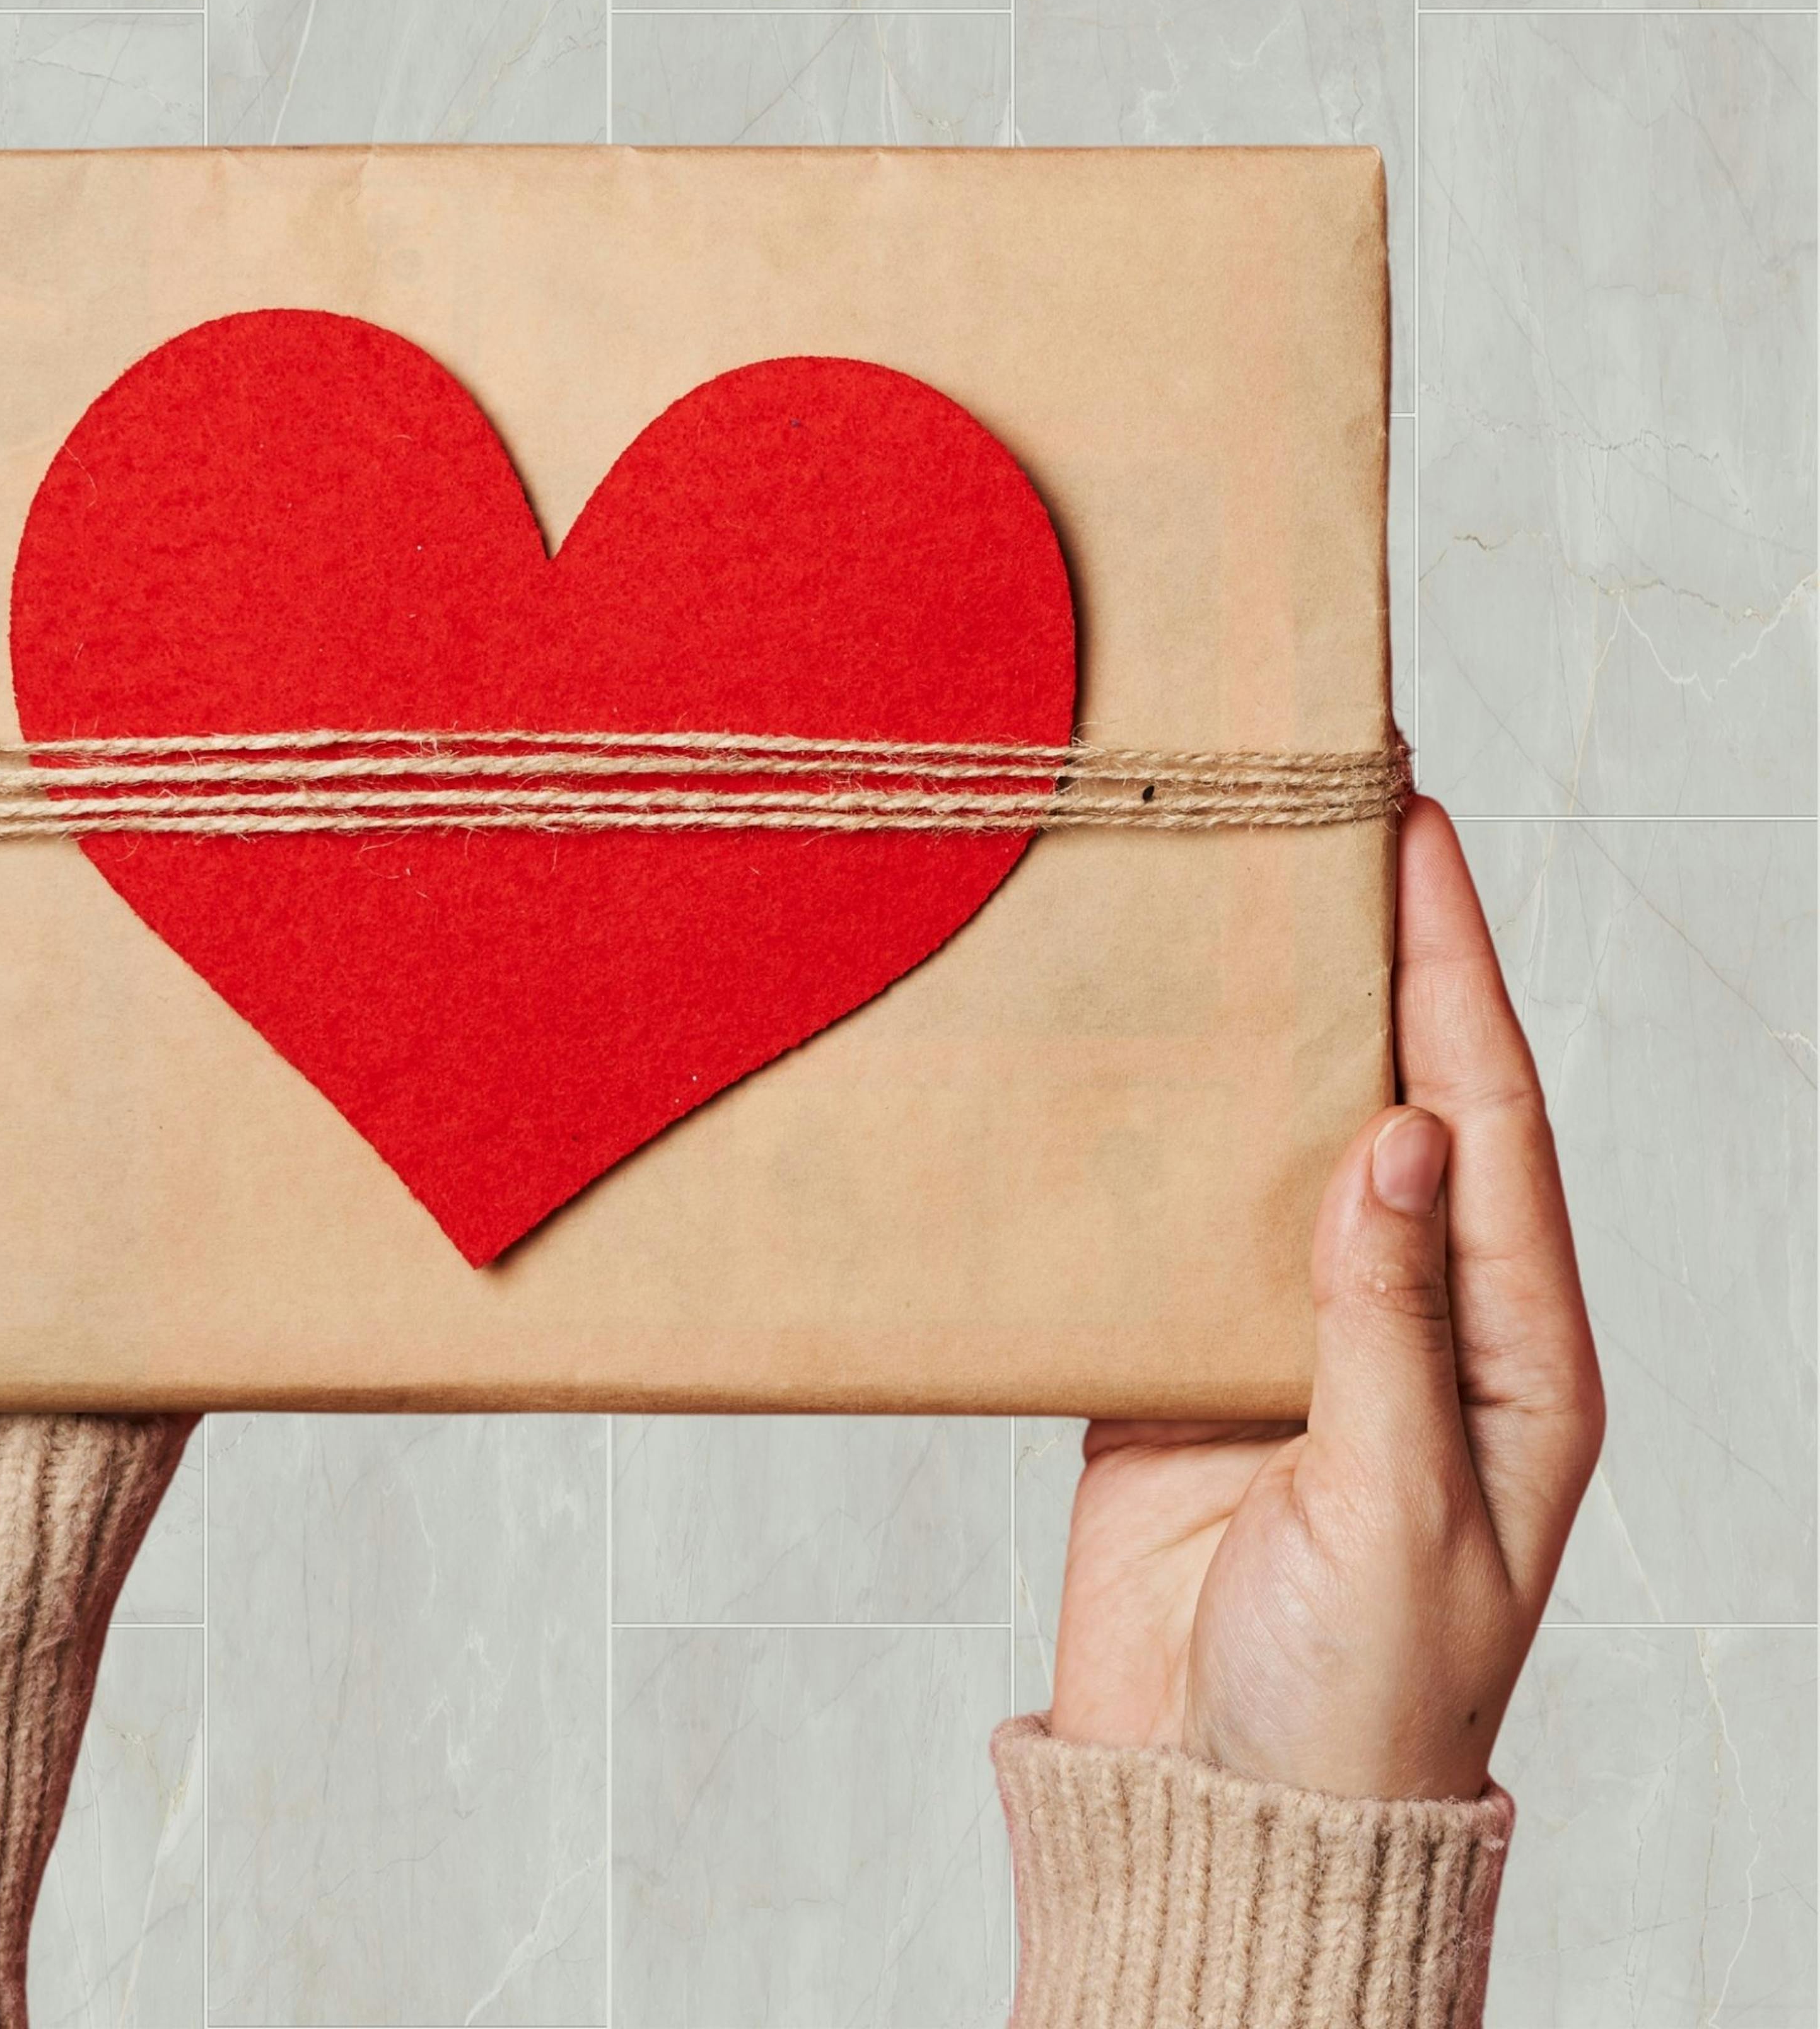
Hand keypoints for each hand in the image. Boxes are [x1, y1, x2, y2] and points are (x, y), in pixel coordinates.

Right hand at [1046, 797, 1602, 1799]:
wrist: (1219, 1816)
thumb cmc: (1356, 1706)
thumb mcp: (1397, 1523)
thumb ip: (1387, 1330)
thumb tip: (1393, 1138)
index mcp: (1510, 1351)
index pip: (1488, 1113)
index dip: (1452, 960)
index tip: (1414, 823)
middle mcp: (1407, 1315)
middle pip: (1388, 1090)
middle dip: (1365, 951)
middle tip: (1318, 804)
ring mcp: (1286, 1331)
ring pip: (1271, 1136)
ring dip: (1248, 1022)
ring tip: (1208, 891)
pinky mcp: (1174, 1361)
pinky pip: (1162, 1218)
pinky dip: (1140, 1133)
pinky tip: (1110, 1050)